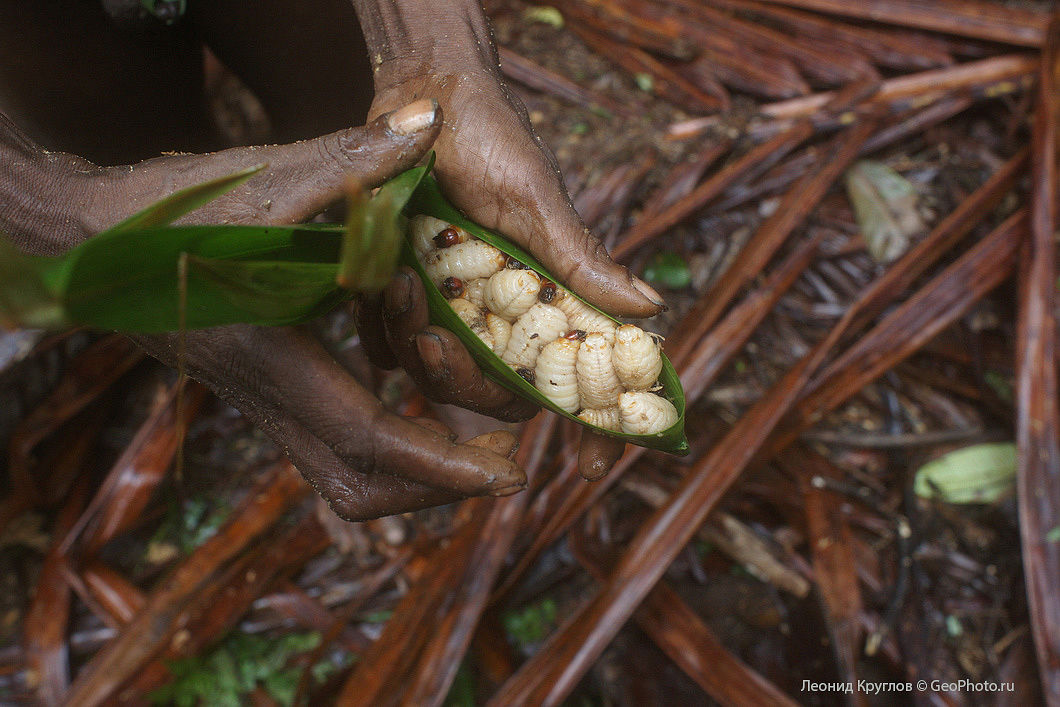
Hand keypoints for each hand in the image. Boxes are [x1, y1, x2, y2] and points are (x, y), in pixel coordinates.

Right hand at [2, 100, 528, 519]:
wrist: (99, 243)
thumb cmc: (175, 212)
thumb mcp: (263, 179)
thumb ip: (349, 159)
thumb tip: (430, 123)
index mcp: (273, 358)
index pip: (368, 438)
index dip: (443, 464)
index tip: (510, 471)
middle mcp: (269, 398)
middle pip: (360, 482)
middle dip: (437, 485)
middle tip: (503, 460)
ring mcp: (265, 404)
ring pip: (345, 475)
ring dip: (415, 475)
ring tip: (477, 443)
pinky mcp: (268, 393)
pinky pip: (334, 446)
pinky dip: (390, 447)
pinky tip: (425, 405)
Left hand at [352, 0, 663, 477]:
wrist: (424, 92)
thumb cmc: (492, 139)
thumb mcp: (537, 203)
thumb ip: (581, 262)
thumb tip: (651, 308)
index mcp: (536, 302)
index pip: (550, 377)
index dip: (565, 411)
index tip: (580, 448)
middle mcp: (490, 312)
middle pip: (479, 386)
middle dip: (456, 375)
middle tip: (432, 341)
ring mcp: (441, 302)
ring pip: (425, 365)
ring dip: (408, 338)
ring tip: (401, 285)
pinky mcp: (394, 286)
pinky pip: (381, 336)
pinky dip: (376, 327)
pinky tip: (378, 291)